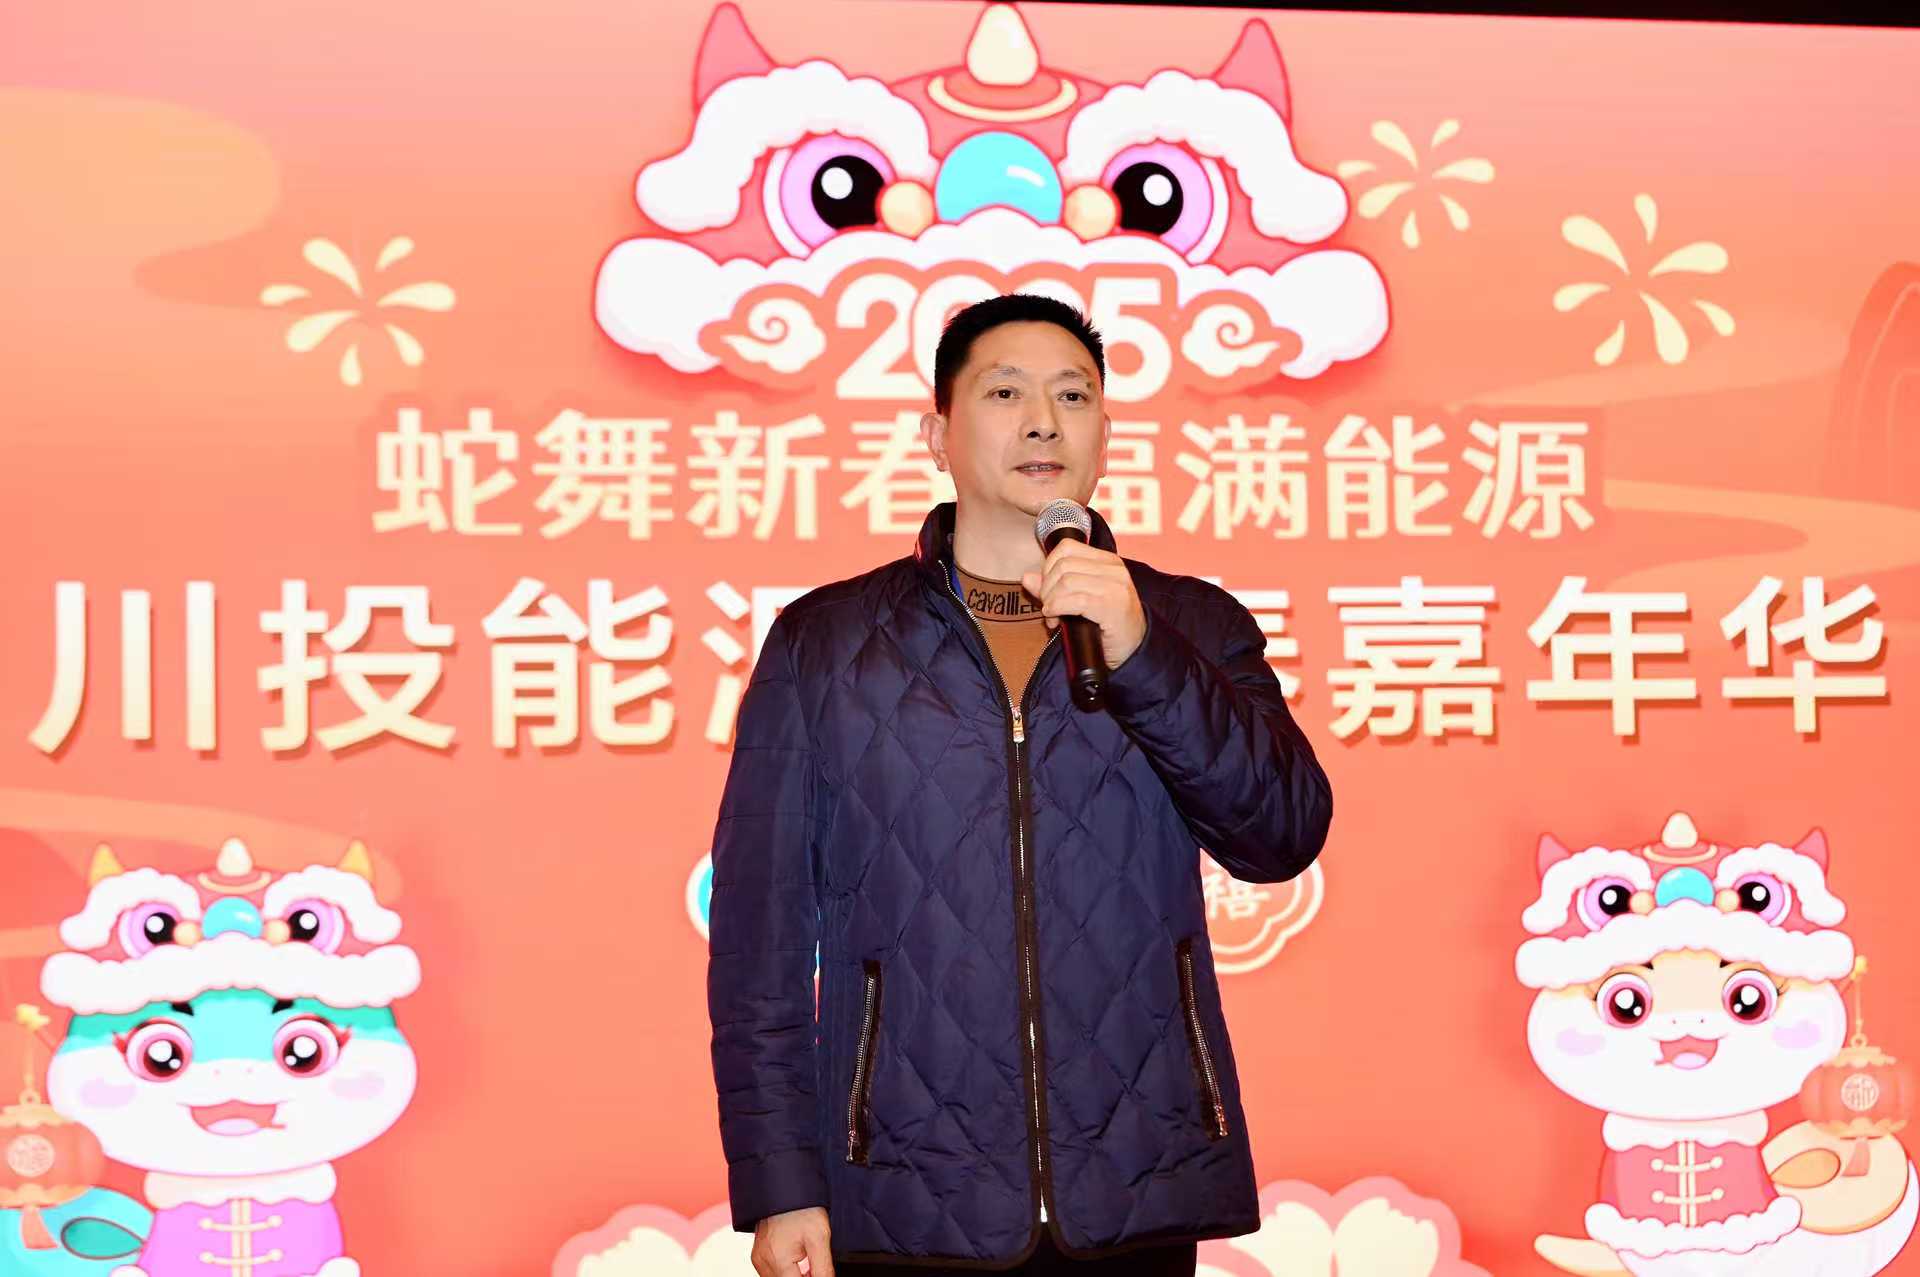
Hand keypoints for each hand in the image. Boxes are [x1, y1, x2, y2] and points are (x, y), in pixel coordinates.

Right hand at [753, 1206, 832, 1276]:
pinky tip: (797, 1263)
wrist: (785, 1185)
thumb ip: (823, 1269)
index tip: (819, 1272)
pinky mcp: (758, 1254)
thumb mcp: (820, 1238)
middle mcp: (763, 1262)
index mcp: (778, 1260)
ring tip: (807, 1264)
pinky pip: (772, 1272)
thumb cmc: (802, 1207)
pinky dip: (785, 1272)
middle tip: (815, 1268)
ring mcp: (758, 1258)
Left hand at [1020, 540, 1146, 669]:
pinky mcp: (1113, 606)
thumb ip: (1053, 588)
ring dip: (1051, 602)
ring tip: (1054, 617)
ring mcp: (1115, 586)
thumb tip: (1027, 577)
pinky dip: (1058, 609)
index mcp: (1107, 561)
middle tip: (1049, 609)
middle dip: (1047, 588)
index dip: (1048, 568)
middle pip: (1063, 565)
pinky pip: (1075, 600)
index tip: (1048, 590)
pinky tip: (1056, 620)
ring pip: (1066, 581)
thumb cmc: (1106, 624)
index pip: (1066, 548)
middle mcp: (1114, 569)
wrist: (1134, 649)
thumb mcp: (1079, 601)